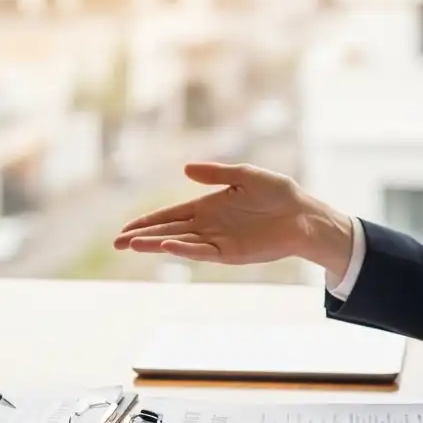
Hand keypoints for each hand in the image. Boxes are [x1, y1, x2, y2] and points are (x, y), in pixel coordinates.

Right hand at [112, 162, 354, 275]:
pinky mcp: (231, 253)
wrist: (304, 215)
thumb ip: (216, 173)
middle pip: (167, 231)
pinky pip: (202, 252)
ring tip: (132, 246)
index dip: (147, 220)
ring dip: (156, 244)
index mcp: (207, 206)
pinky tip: (166, 246)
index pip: (169, 215)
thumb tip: (185, 169)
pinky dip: (184, 250)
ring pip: (179, 243)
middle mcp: (208, 225)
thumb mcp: (246, 175)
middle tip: (117, 243)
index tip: (125, 229)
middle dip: (142, 236)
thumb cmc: (278, 193)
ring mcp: (218, 241)